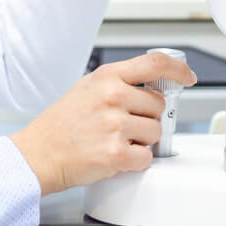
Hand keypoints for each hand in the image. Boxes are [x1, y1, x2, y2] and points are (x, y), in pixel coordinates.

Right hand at [10, 51, 196, 194]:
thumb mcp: (88, 88)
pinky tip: (113, 157)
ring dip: (141, 142)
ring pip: (155, 133)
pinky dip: (134, 163)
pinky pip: (145, 158)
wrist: (38, 154)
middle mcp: (112, 96)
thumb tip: (153, 86)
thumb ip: (119, 83)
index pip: (155, 63)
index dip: (178, 69)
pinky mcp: (115, 153)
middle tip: (121, 126)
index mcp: (107, 77)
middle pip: (159, 106)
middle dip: (147, 118)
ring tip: (113, 140)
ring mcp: (114, 124)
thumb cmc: (61, 124)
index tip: (188, 77)